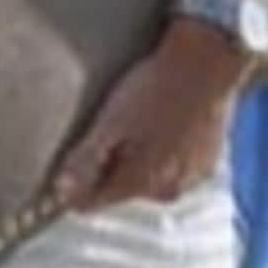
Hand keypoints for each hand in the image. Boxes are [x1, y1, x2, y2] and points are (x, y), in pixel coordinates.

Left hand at [53, 20, 244, 211]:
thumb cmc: (155, 90)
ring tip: (139, 118)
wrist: (206, 66)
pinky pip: (175, 165)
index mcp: (140, 184)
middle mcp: (168, 191)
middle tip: (111, 124)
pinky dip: (165, 150)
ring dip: (140, 157)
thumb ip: (85, 159)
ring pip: (150, 176)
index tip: (71, 158)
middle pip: (122, 187)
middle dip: (110, 164)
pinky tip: (163, 120)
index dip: (75, 184)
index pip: (94, 201)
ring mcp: (192, 179)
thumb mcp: (112, 120)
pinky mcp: (208, 163)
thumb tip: (58, 193)